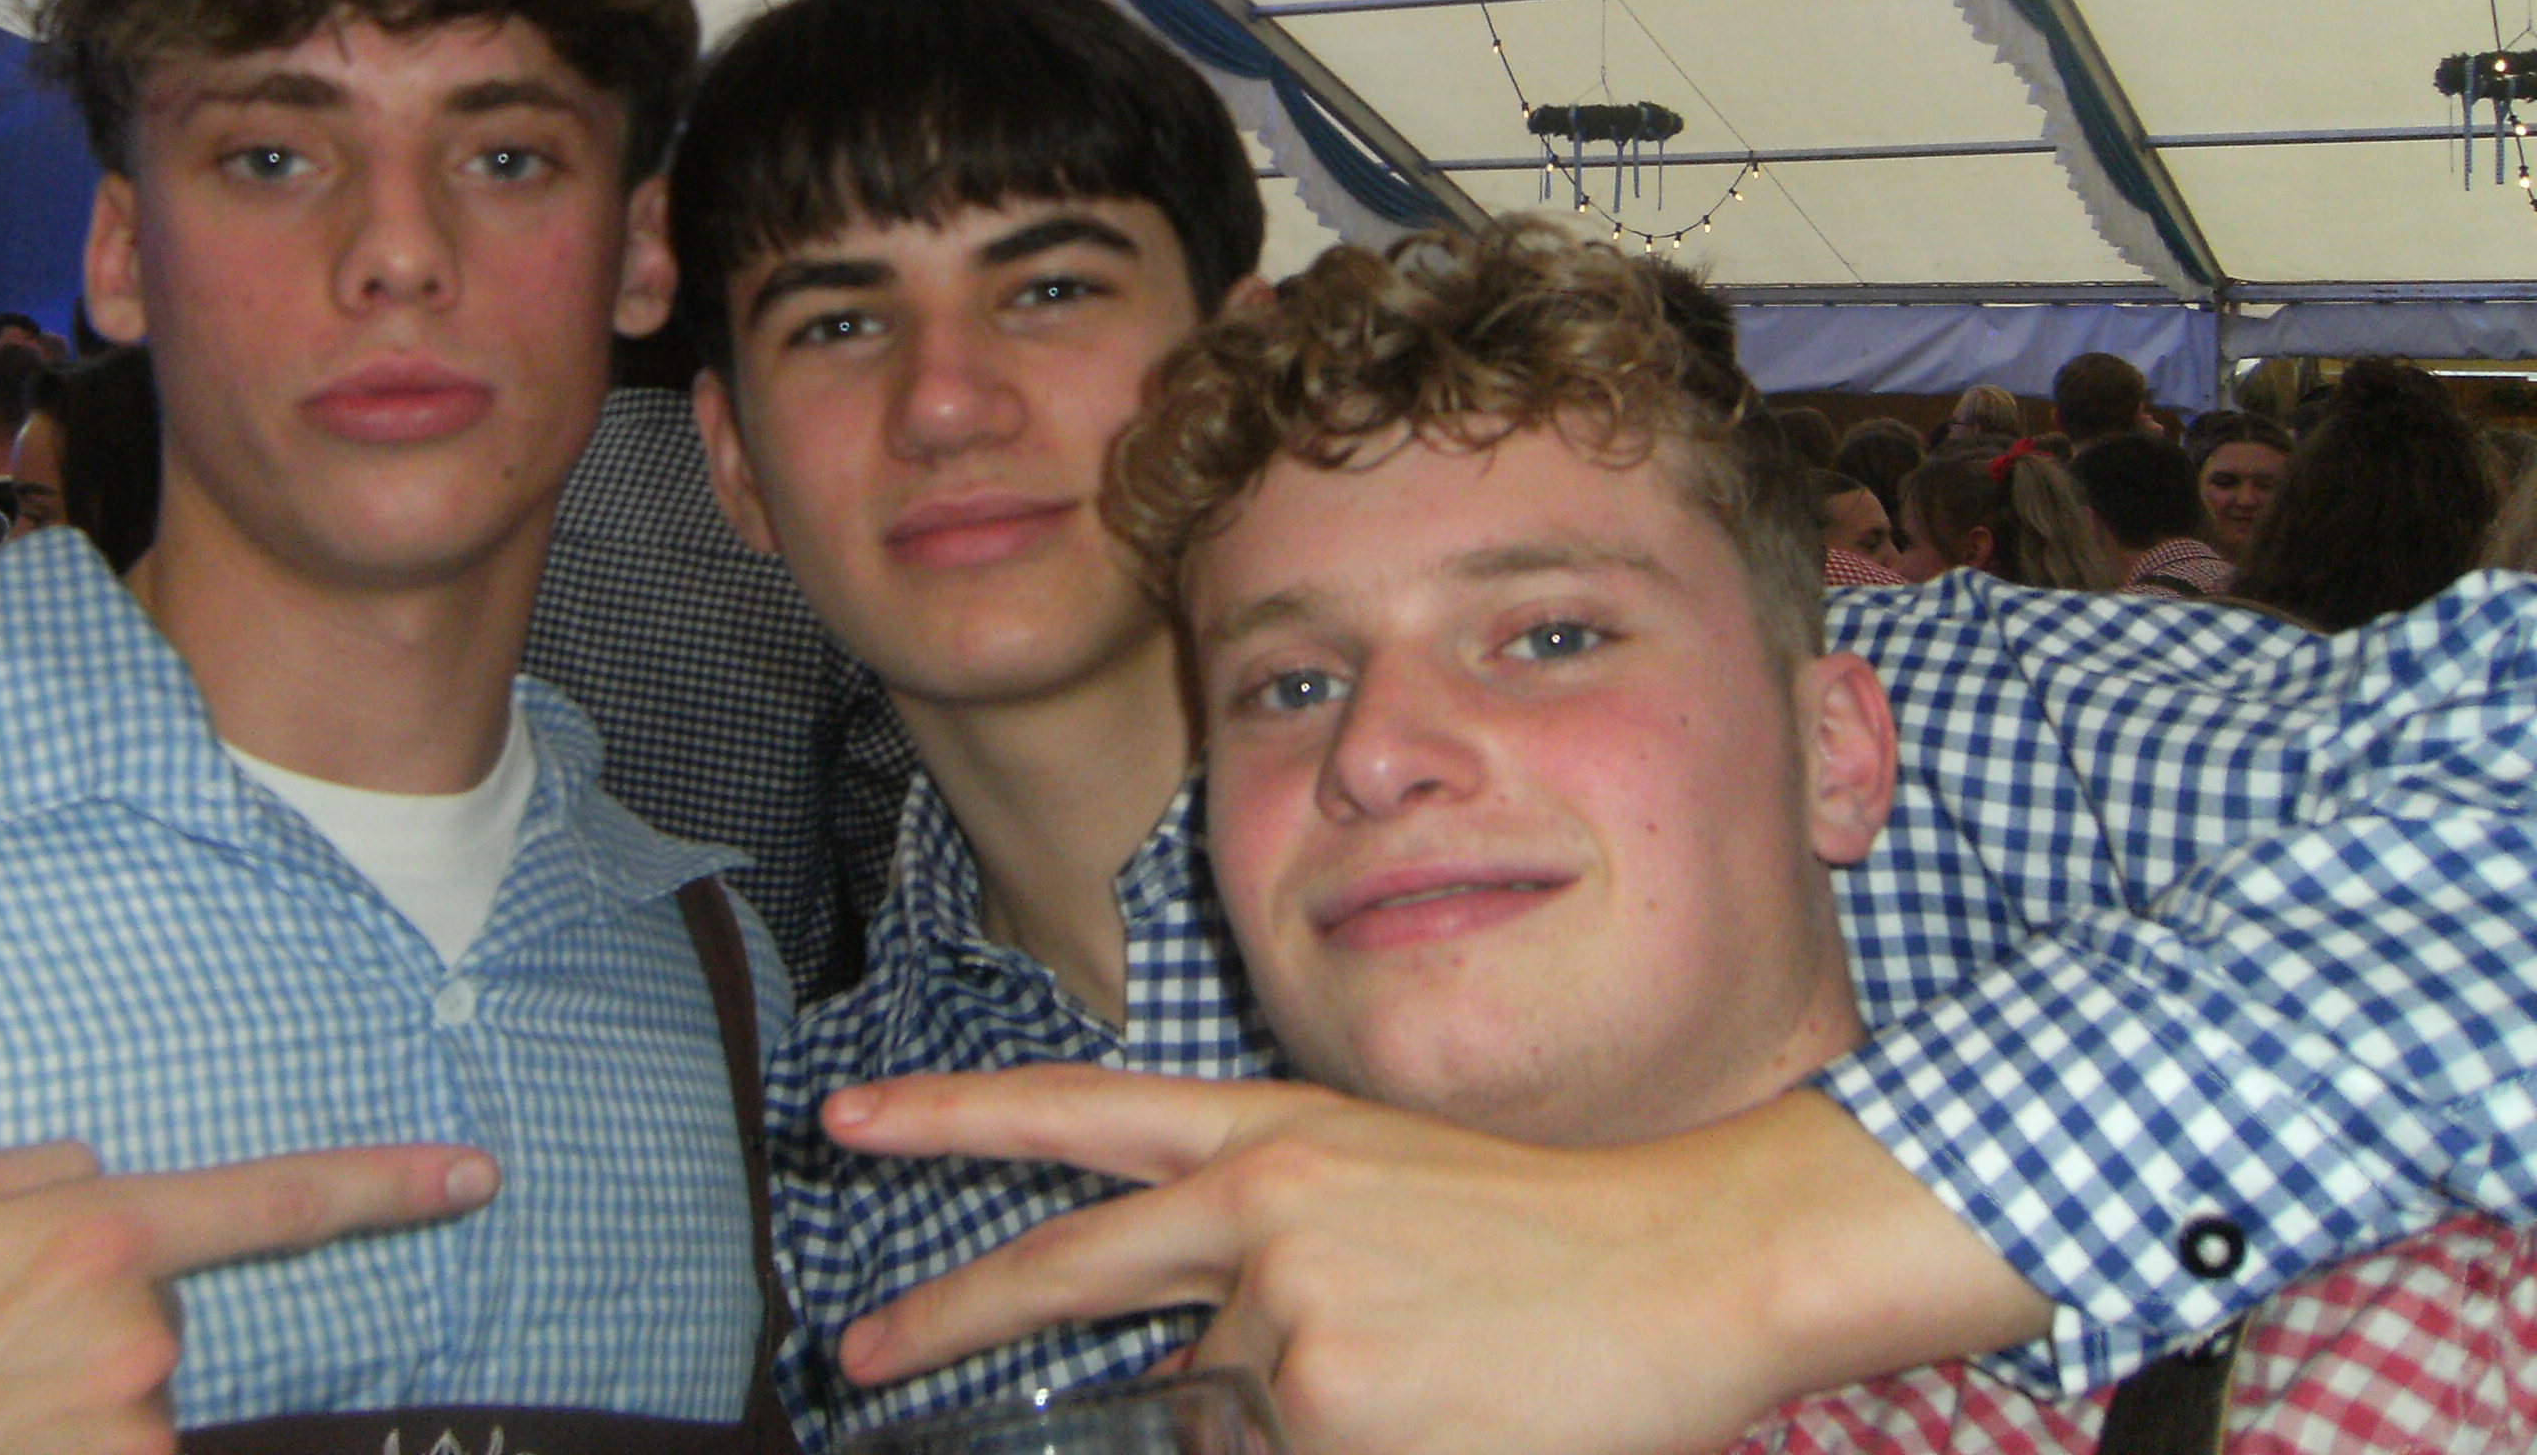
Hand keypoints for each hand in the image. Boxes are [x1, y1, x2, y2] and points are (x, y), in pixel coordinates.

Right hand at [0, 1139, 498, 1454]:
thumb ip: (44, 1174)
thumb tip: (109, 1188)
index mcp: (94, 1234)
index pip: (276, 1202)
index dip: (388, 1186)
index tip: (477, 1176)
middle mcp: (129, 1337)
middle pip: (160, 1306)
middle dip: (89, 1314)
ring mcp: (122, 1434)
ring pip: (131, 1393)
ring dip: (61, 1396)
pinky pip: (107, 1452)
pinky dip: (51, 1445)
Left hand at [824, 1071, 2047, 1454]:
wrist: (1687, 1258)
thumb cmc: (1545, 1233)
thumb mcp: (1378, 1194)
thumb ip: (1255, 1260)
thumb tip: (1178, 1368)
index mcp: (1273, 1133)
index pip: (1083, 1114)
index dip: (955, 1114)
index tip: (849, 1115)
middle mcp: (1259, 1209)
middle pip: (1068, 1270)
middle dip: (950, 1315)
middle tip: (862, 1353)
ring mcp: (1288, 1314)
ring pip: (1222, 1415)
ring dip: (1292, 1426)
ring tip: (1421, 1379)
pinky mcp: (1329, 1410)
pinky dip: (1345, 1452)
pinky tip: (1438, 1414)